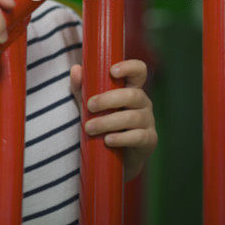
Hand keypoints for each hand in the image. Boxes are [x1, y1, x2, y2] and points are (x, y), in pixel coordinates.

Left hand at [70, 60, 156, 180]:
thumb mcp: (89, 104)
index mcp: (131, 89)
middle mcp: (143, 103)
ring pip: (132, 117)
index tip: (112, 71)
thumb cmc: (101, 122)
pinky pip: (138, 137)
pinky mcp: (149, 140)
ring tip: (89, 128)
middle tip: (89, 106)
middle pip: (133, 95)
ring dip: (107, 122)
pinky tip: (107, 140)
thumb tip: (76, 69)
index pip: (139, 71)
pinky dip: (121, 138)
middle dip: (108, 100)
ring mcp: (148, 121)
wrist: (113, 157)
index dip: (130, 67)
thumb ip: (82, 88)